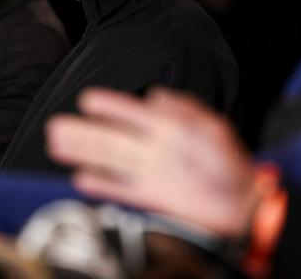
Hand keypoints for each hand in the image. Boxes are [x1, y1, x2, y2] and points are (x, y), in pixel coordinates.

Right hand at [45, 87, 258, 237]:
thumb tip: (156, 97)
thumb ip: (185, 114)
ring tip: (58, 145)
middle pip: (113, 138)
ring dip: (86, 153)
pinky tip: (82, 179)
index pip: (134, 112)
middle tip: (55, 127)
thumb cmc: (233, 165)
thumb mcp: (213, 131)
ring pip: (111, 160)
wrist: (245, 204)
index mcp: (170, 128)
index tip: (87, 99)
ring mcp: (151, 173)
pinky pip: (122, 189)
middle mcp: (155, 148)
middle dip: (85, 132)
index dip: (112, 106)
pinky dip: (103, 184)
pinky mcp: (152, 197)